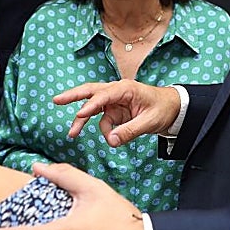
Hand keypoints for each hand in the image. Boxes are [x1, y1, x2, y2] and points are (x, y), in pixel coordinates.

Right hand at [53, 80, 179, 146]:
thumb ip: (130, 131)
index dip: (91, 105)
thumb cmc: (163, 108)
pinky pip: (103, 120)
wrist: (173, 108)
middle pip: (90, 92)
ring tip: (72, 134)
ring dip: (82, 120)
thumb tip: (112, 141)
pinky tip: (111, 138)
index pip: (104, 95)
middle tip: (56, 100)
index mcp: (126, 89)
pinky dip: (102, 129)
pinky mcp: (115, 111)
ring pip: (92, 107)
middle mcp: (116, 92)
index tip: (80, 114)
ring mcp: (114, 102)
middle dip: (72, 96)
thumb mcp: (149, 121)